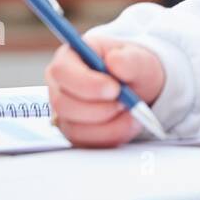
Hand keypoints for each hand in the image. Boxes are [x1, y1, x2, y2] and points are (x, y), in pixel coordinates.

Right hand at [44, 35, 164, 147]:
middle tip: (125, 103)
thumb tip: (114, 60)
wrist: (139, 89)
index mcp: (69, 57)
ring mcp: (64, 112)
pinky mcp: (74, 132)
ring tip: (131, 112)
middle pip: (63, 104)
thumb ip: (130, 59)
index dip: (86, 83)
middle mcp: (60, 85)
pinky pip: (86, 143)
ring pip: (74, 128)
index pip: (61, 71)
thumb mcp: (139, 59)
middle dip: (99, 108)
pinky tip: (128, 123)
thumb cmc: (133, 68)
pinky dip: (111, 136)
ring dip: (108, 124)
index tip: (115, 89)